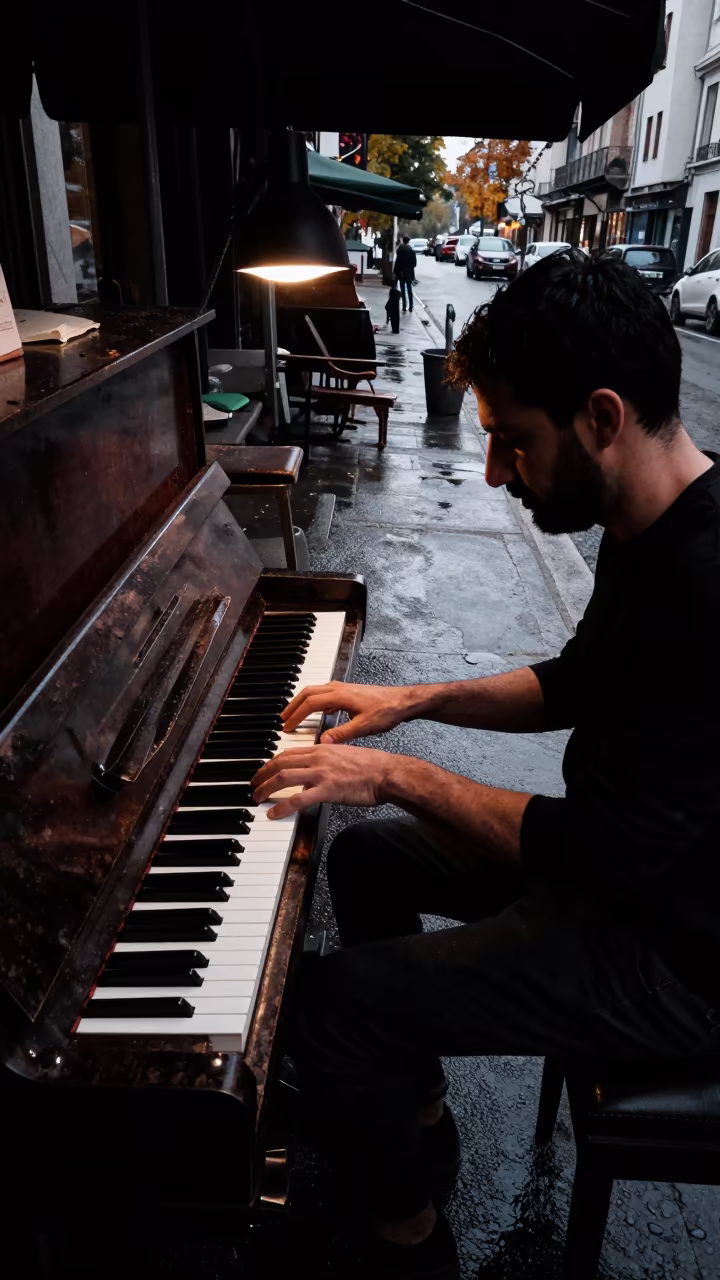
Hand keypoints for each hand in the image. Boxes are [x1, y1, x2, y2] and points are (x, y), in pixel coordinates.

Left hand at [252, 743, 395, 819]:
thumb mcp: (345, 753)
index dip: (271, 762)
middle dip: (262, 774)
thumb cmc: (372, 765)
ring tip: (257, 798)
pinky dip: (282, 807)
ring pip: (283, 777)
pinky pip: (298, 799)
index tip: (264, 771)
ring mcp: (321, 773)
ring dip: (265, 788)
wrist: (386, 773)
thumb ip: (328, 757)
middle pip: (280, 763)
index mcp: (322, 748)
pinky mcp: (327, 790)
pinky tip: (273, 814)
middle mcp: (318, 758)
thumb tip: (317, 764)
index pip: (288, 753)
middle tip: (254, 785)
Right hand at [281, 681, 421, 743]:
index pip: (310, 704)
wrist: (403, 701)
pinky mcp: (348, 691)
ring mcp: (343, 688)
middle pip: (307, 693)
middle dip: (293, 706)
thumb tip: (322, 743)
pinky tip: (317, 711)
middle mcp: (339, 688)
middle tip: (282, 719)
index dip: (296, 716)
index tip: (287, 727)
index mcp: (339, 696)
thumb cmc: (387, 711)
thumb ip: (342, 734)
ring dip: (302, 702)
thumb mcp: (364, 727)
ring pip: (315, 691)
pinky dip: (314, 701)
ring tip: (294, 714)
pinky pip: (324, 692)